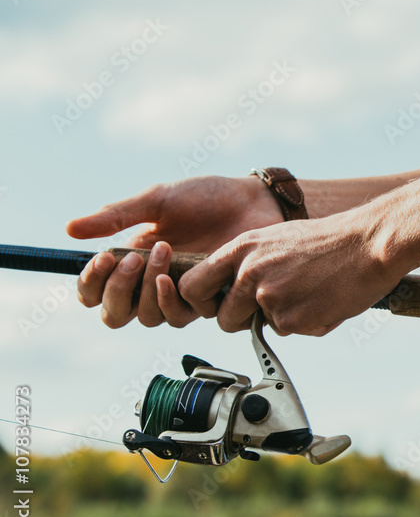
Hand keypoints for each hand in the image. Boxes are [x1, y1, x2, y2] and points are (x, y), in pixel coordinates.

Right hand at [68, 175, 283, 327]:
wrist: (252, 200)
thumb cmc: (207, 197)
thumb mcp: (157, 200)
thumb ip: (116, 216)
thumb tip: (70, 230)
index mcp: (133, 260)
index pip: (97, 292)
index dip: (91, 285)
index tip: (102, 260)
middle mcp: (153, 283)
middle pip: (117, 315)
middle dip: (118, 290)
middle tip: (131, 258)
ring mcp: (182, 294)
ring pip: (151, 318)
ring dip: (147, 290)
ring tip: (164, 251)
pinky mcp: (210, 300)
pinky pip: (184, 315)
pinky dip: (174, 297)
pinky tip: (179, 274)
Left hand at [178, 212, 403, 335]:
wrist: (368, 244)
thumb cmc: (330, 240)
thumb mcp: (278, 239)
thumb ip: (250, 263)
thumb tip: (236, 294)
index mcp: (242, 249)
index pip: (193, 286)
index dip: (205, 302)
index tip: (220, 304)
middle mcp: (249, 274)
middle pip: (224, 319)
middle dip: (244, 321)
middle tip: (273, 307)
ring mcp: (270, 298)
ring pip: (264, 327)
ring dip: (285, 319)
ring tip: (311, 293)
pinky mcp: (292, 319)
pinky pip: (292, 332)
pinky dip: (308, 323)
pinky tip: (326, 300)